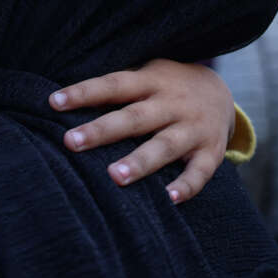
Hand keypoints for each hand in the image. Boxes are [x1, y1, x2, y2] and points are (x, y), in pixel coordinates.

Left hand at [49, 59, 234, 203]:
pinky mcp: (212, 151)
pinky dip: (186, 186)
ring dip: (140, 162)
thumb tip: (62, 105)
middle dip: (103, 131)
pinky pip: (200, 171)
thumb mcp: (145, 77)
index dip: (84, 93)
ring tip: (114, 177)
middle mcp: (173, 103)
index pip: (113, 85)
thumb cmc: (166, 88)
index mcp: (151, 81)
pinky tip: (168, 199)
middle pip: (136, 117)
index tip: (54, 102)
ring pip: (165, 145)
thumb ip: (115, 91)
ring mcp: (194, 127)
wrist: (223, 93)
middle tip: (71, 142)